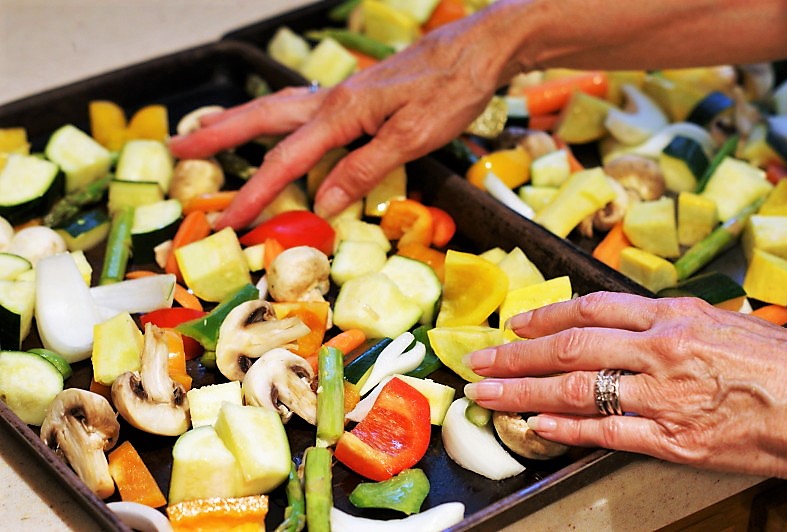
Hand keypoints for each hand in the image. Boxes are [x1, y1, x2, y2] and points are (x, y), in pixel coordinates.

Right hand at [169, 5, 523, 229]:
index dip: (256, 192)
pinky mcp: (358, 96)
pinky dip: (277, 121)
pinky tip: (280, 131)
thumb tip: (321, 202)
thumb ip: (364, 169)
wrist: (478, 49)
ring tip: (210, 134)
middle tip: (177, 145)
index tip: (231, 218)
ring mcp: (344, 94)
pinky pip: (303, 109)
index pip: (287, 159)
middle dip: (218, 133)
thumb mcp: (412, 138)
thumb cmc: (452, 90)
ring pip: (279, 108)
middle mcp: (333, 99)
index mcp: (342, 112)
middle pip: (262, 117)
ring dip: (241, 122)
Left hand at [463, 291, 786, 479]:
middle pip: (568, 348)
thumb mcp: (721, 322)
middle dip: (514, 354)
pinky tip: (534, 427)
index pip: (590, 309)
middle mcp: (659, 350)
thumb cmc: (779, 362)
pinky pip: (605, 432)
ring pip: (574, 390)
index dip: (545, 316)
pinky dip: (565, 429)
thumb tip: (622, 323)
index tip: (513, 322)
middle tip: (477, 360)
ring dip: (522, 391)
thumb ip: (667, 321)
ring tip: (486, 394)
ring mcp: (663, 396)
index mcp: (672, 315)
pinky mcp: (672, 440)